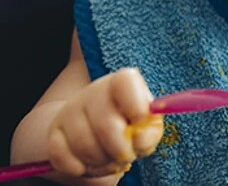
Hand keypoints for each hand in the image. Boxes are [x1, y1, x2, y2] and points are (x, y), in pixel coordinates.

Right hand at [47, 68, 163, 177]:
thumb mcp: (148, 124)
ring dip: (102, 163)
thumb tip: (139, 140)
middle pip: (106, 125)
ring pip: (84, 145)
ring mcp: (70, 110)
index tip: (141, 122)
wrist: (96, 125)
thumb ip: (149, 131)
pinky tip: (90, 163)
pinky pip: (62, 157)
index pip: (125, 82)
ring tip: (111, 160)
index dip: (137, 107)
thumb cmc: (129, 123)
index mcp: (122, 82)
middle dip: (121, 150)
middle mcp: (93, 91)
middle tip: (127, 156)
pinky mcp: (54, 131)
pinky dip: (80, 168)